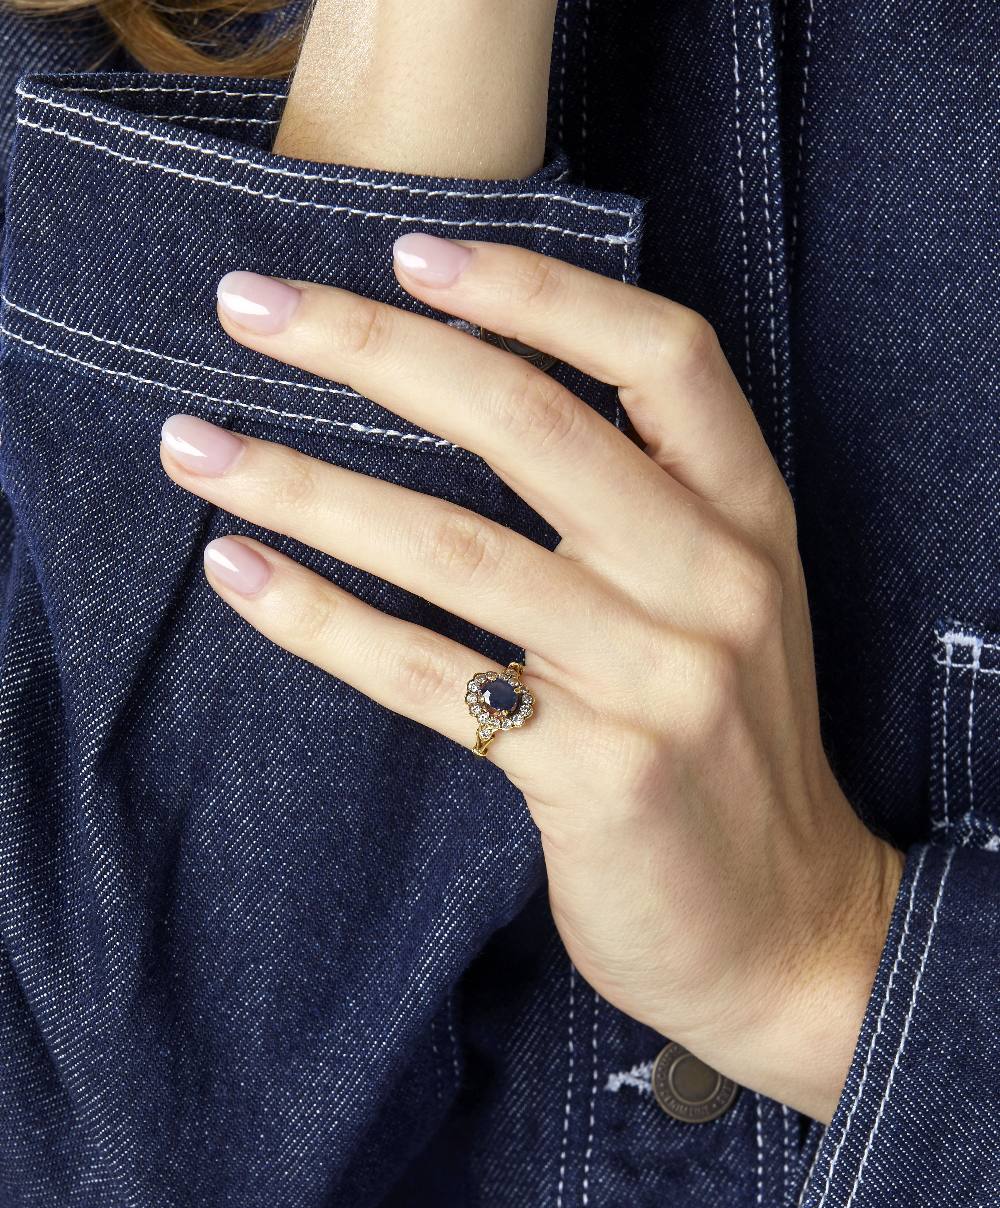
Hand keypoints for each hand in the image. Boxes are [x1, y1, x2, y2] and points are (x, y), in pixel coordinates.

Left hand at [158, 234, 904, 1123]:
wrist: (784, 922)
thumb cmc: (729, 748)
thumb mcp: (724, 603)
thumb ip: (643, 507)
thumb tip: (474, 397)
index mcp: (748, 518)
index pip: (660, 355)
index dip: (535, 292)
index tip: (409, 252)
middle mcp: (713, 580)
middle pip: (531, 424)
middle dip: (374, 350)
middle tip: (249, 308)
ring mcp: (658, 680)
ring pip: (456, 548)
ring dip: (307, 487)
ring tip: (196, 446)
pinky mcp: (598, 775)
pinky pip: (432, 677)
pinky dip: (322, 621)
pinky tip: (242, 573)